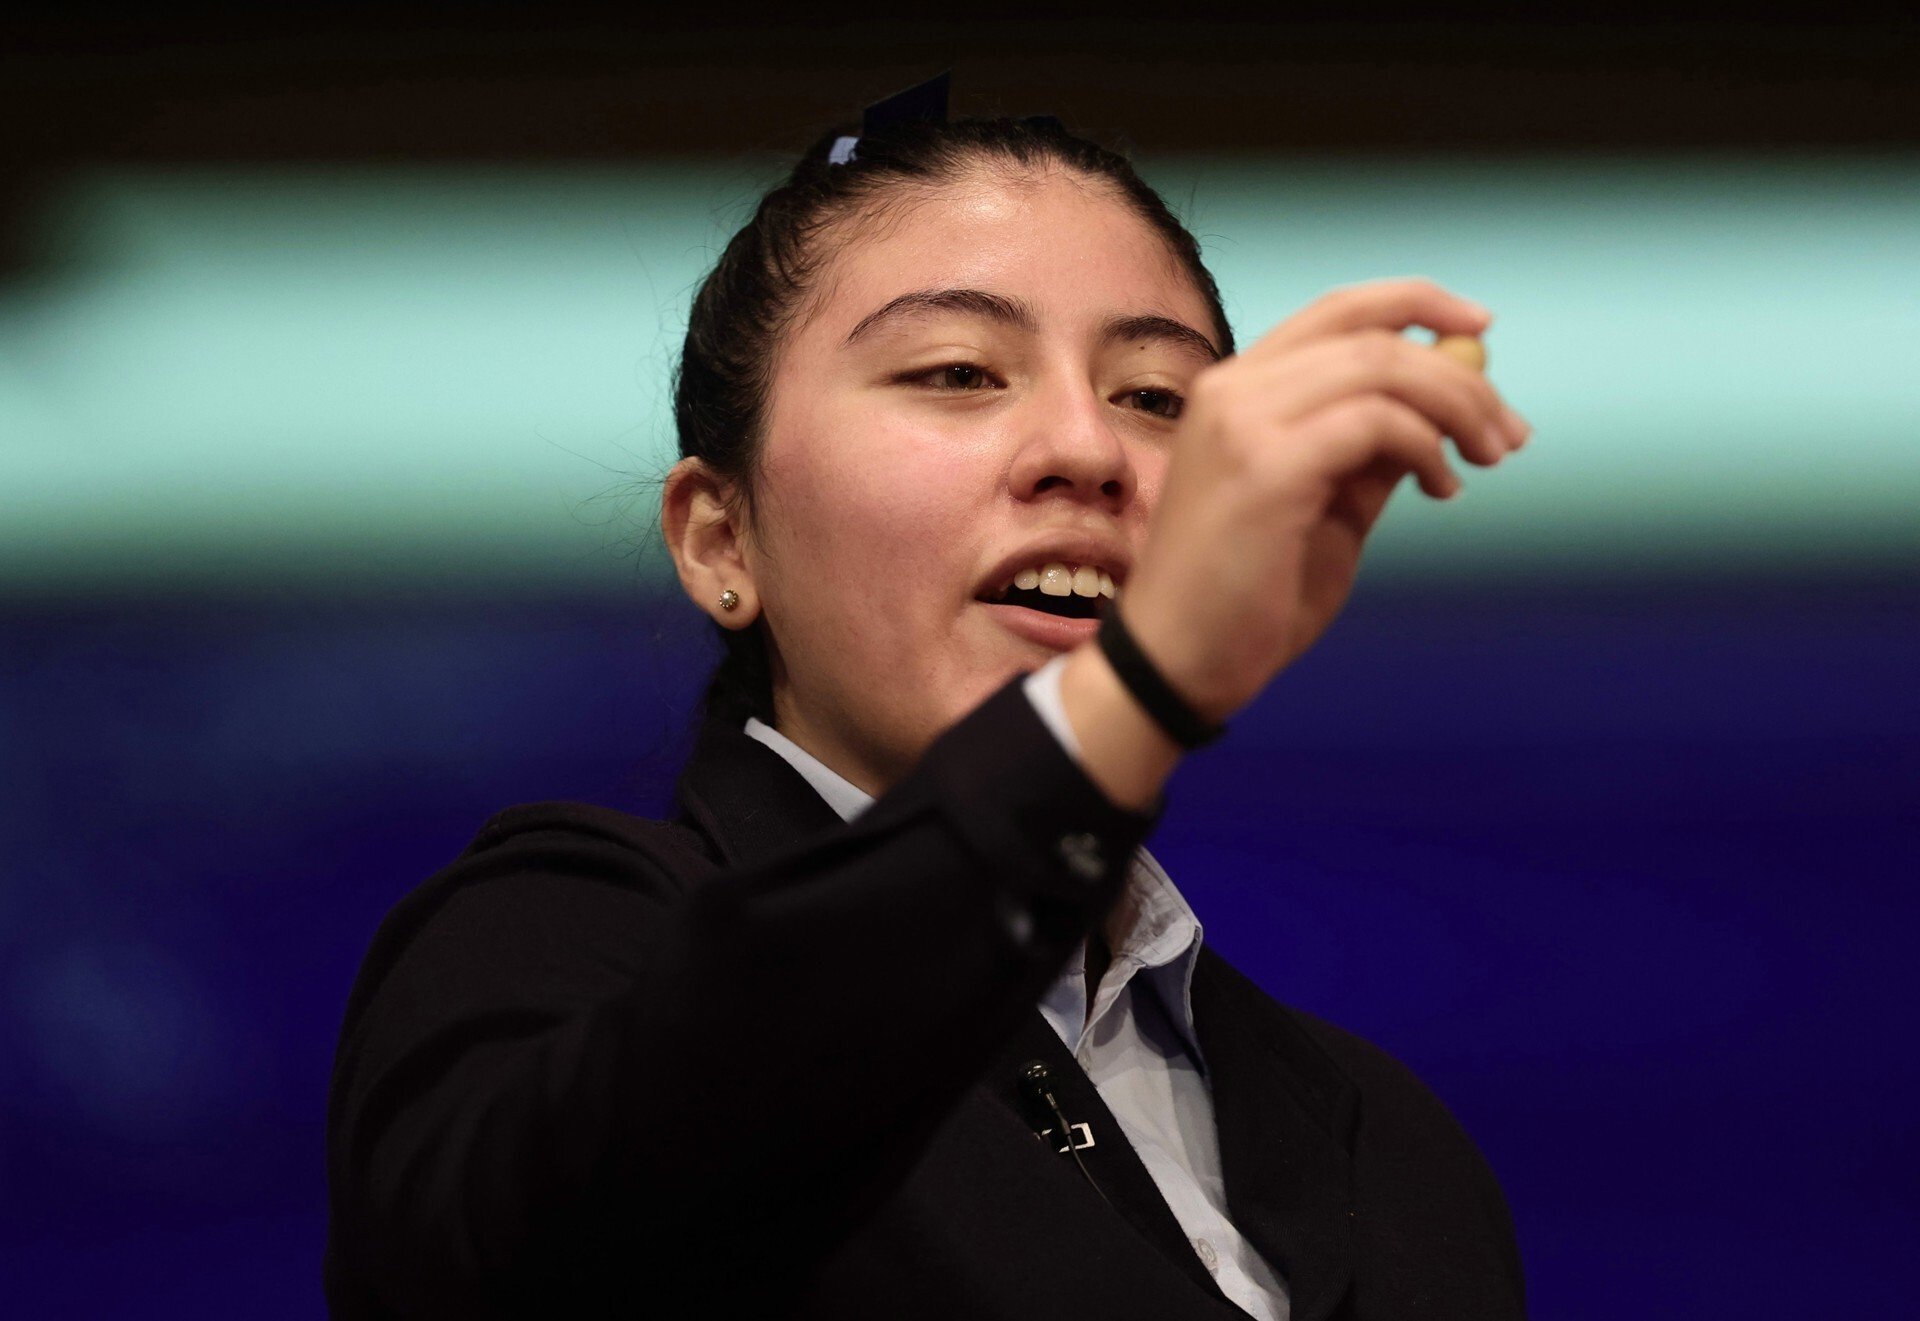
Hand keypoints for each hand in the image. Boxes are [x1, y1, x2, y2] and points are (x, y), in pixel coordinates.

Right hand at [1119, 278, 1530, 723]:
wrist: (1176, 663)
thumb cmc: (1243, 597)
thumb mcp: (1327, 509)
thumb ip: (1372, 453)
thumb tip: (1443, 407)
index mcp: (1237, 390)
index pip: (1339, 310)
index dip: (1417, 302)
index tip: (1480, 329)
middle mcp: (1232, 389)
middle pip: (1372, 335)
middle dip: (1460, 376)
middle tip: (1508, 433)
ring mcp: (1242, 423)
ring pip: (1380, 367)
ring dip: (1456, 406)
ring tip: (1486, 458)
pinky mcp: (1265, 467)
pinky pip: (1375, 423)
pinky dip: (1426, 446)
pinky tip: (1441, 488)